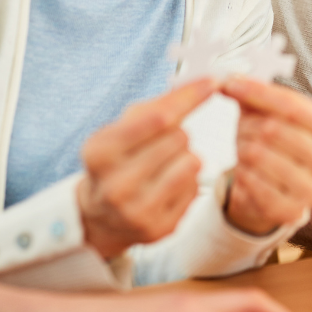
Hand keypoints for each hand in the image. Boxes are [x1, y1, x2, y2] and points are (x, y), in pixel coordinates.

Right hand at [77, 78, 214, 259]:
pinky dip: (188, 181)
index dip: (189, 97)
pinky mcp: (159, 229)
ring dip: (186, 156)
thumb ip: (162, 104)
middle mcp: (115, 186)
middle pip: (178, 138)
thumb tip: (205, 83)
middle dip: (177, 134)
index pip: (158, 118)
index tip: (212, 82)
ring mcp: (136, 212)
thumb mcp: (124, 126)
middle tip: (161, 144)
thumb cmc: (117, 159)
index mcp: (99, 152)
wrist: (101, 214)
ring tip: (165, 164)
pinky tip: (167, 186)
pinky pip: (195, 188)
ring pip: (192, 163)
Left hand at [219, 75, 311, 235]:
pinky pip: (252, 184)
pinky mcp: (291, 212)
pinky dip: (241, 173)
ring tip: (245, 148)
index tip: (232, 85)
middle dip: (249, 124)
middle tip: (242, 127)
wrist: (274, 187)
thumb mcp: (271, 113)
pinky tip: (244, 169)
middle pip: (275, 130)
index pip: (294, 106)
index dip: (259, 93)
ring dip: (242, 148)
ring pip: (259, 155)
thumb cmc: (276, 144)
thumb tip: (230, 81)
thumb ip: (254, 94)